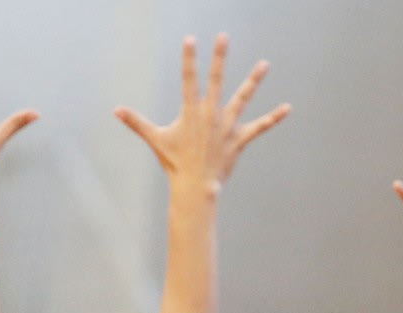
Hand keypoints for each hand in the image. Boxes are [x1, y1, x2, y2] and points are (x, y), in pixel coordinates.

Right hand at [115, 34, 290, 190]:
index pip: (188, 79)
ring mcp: (227, 126)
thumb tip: (115, 111)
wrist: (195, 186)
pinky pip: (260, 127)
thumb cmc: (175, 163)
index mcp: (191, 112)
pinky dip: (273, 118)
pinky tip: (288, 108)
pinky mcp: (239, 139)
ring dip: (254, 81)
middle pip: (216, 80)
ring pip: (242, 98)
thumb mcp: (155, 139)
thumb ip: (137, 122)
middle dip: (219, 58)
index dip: (189, 59)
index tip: (191, 39)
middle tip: (224, 37)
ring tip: (265, 64)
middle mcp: (211, 115)